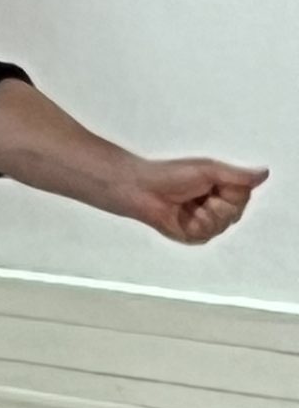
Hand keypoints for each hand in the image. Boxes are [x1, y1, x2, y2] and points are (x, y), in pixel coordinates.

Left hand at [119, 158, 268, 244]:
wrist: (142, 190)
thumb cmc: (172, 174)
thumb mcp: (208, 170)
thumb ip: (237, 175)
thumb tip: (265, 173)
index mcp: (223, 190)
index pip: (244, 195)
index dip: (231, 191)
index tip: (214, 182)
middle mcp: (218, 208)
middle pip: (235, 213)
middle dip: (217, 203)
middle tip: (198, 194)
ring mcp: (207, 225)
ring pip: (222, 225)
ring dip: (205, 214)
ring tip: (188, 204)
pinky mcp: (195, 237)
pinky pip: (206, 235)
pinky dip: (195, 224)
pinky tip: (183, 216)